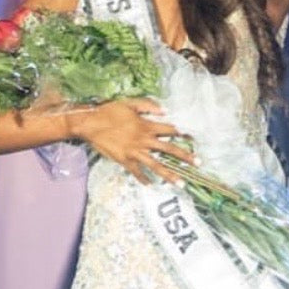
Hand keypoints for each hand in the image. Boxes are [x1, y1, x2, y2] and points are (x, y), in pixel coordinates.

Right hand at [70, 99, 196, 184]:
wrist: (90, 124)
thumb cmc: (109, 111)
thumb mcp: (130, 103)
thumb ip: (148, 106)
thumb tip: (165, 111)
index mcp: (146, 126)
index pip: (170, 130)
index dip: (183, 133)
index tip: (194, 138)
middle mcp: (143, 140)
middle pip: (169, 149)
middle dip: (185, 157)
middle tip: (198, 163)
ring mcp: (134, 152)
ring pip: (156, 165)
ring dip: (170, 174)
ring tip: (181, 183)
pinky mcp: (124, 160)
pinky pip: (137, 172)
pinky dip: (144, 179)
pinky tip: (151, 185)